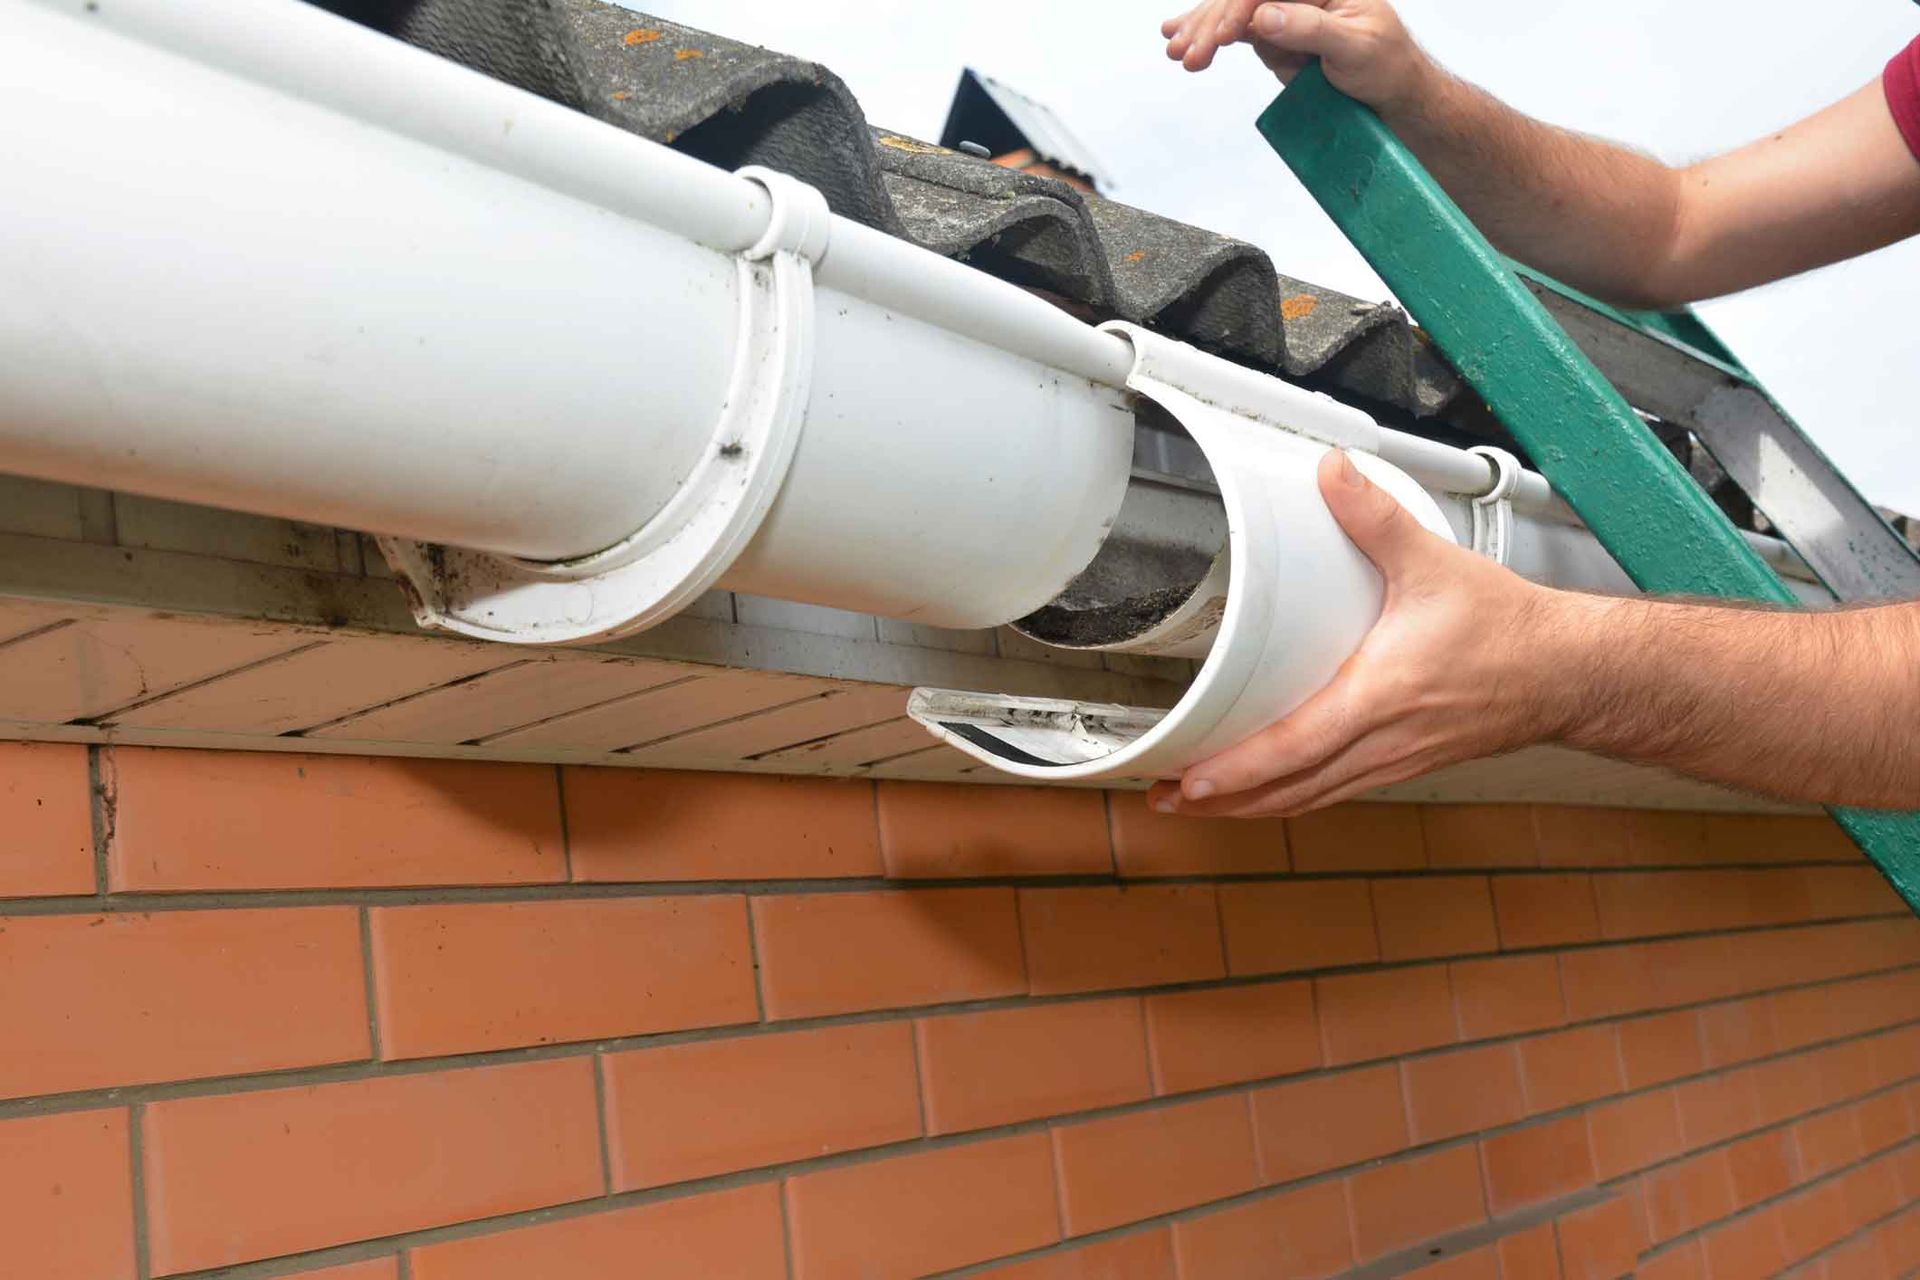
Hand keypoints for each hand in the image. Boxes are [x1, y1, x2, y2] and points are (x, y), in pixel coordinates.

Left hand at [1149, 449, 1574, 817]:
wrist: (1569, 672)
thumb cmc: (1508, 628)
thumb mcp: (1434, 562)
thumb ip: (1374, 517)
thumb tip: (1331, 471)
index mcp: (1381, 697)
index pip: (1296, 747)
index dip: (1239, 770)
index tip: (1189, 782)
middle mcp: (1382, 742)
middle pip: (1290, 790)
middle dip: (1224, 800)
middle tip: (1164, 799)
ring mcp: (1392, 761)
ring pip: (1310, 798)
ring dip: (1251, 806)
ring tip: (1196, 803)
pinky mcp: (1402, 763)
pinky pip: (1334, 792)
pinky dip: (1291, 798)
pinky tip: (1264, 793)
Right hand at [1160, 0, 1430, 112]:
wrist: (1390, 90)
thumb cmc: (1385, 63)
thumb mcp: (1355, 47)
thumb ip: (1310, 28)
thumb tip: (1264, 16)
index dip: (1239, 9)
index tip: (1221, 36)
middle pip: (1242, 0)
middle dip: (1210, 24)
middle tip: (1186, 53)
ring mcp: (1283, 11)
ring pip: (1230, 13)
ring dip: (1199, 32)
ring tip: (1175, 51)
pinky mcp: (1273, 34)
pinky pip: (1233, 31)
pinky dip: (1205, 36)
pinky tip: (1176, 35)